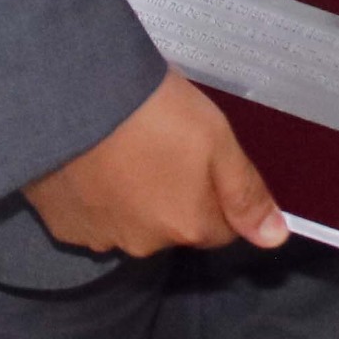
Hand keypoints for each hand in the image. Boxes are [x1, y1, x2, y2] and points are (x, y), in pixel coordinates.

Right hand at [22, 71, 285, 256]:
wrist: (73, 94)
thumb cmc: (153, 109)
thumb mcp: (218, 140)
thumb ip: (246, 193)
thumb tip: (275, 239)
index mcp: (189, 226)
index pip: (220, 229)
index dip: (215, 193)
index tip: (200, 158)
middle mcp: (146, 244)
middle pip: (174, 227)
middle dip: (172, 196)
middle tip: (158, 145)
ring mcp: (100, 238)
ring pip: (131, 223)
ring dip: (132, 197)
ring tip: (121, 148)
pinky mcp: (63, 225)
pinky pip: (90, 218)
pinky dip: (94, 197)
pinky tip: (91, 161)